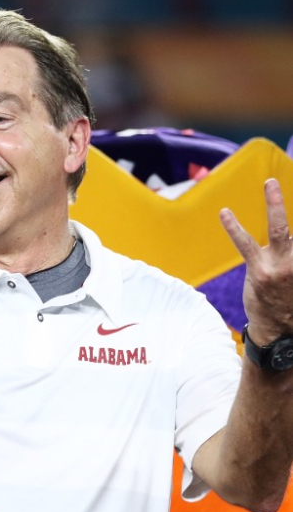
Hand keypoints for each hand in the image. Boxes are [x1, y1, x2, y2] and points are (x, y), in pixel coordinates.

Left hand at [221, 178, 292, 343]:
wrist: (280, 329)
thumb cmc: (292, 298)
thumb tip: (289, 237)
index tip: (287, 213)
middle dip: (284, 204)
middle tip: (278, 182)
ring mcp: (281, 265)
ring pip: (279, 228)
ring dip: (274, 203)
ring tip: (270, 182)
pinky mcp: (259, 270)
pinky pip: (246, 244)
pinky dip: (234, 227)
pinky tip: (225, 213)